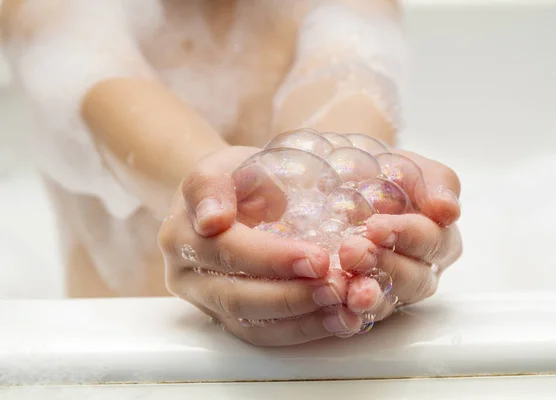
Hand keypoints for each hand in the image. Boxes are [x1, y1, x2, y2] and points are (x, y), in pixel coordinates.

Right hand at [158, 146, 362, 346]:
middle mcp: (186, 274)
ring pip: (250, 326)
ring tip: (343, 310)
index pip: (226, 250)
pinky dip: (301, 332)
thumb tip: (212, 219)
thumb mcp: (226, 165)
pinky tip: (336, 322)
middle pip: (237, 297)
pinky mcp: (227, 320)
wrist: (227, 200)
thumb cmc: (234, 179)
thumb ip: (217, 185)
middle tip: (336, 288)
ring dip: (302, 321)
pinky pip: (262, 336)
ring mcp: (205, 302)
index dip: (271, 259)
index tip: (317, 258)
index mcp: (181, 232)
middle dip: (292, 297)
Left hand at [339, 150, 462, 319]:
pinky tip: (336, 310)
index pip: (432, 242)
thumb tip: (449, 209)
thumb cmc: (374, 170)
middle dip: (385, 266)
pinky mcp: (359, 303)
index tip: (376, 227)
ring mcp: (388, 288)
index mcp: (434, 235)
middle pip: (414, 279)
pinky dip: (348, 316)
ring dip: (369, 297)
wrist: (333, 176)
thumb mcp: (405, 163)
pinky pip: (360, 318)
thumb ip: (433, 180)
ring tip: (348, 290)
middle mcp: (416, 267)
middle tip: (352, 252)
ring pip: (389, 302)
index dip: (408, 236)